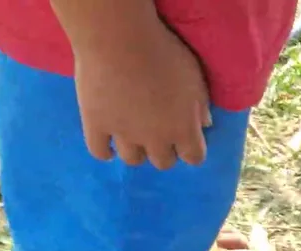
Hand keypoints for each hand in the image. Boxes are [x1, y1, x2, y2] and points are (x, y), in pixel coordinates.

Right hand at [69, 19, 210, 168]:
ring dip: (136, 151)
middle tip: (158, 132)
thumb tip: (205, 124)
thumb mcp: (195, 76)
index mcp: (183, 128)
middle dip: (164, 150)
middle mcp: (155, 139)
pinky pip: (99, 151)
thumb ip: (201, 104)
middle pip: (163, 162)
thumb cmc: (164, 52)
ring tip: (133, 136)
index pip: (194, 157)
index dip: (191, 149)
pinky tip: (108, 143)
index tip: (187, 138)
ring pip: (133, 159)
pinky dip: (105, 151)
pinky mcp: (95, 125)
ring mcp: (124, 135)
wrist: (119, 38)